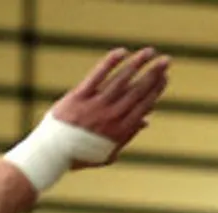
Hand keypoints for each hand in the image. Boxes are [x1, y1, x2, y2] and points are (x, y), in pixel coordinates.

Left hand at [50, 47, 169, 168]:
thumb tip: (146, 121)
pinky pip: (97, 76)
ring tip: (149, 52)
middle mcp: (110, 117)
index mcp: (119, 131)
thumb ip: (126, 137)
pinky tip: (122, 52)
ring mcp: (94, 106)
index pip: (144, 106)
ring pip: (121, 81)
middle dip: (154, 74)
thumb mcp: (106, 152)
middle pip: (137, 91)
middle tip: (166, 61)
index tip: (165, 77)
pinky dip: (110, 63)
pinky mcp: (78, 97)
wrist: (51, 154)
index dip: (156, 90)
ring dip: (138, 64)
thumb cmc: (79, 155)